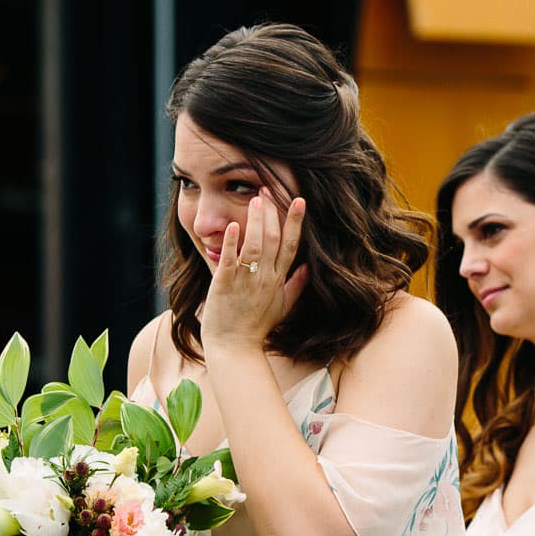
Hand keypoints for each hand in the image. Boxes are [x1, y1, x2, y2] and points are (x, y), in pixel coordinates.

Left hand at [200, 190, 310, 355]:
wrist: (235, 347)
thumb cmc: (256, 328)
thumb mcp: (283, 308)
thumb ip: (297, 286)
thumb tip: (309, 268)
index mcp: (279, 280)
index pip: (292, 245)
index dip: (295, 222)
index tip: (299, 200)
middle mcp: (266, 278)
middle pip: (274, 239)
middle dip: (273, 212)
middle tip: (268, 188)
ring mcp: (247, 281)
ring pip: (256, 245)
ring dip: (256, 220)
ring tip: (255, 199)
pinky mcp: (226, 285)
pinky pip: (231, 260)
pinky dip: (231, 242)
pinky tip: (232, 225)